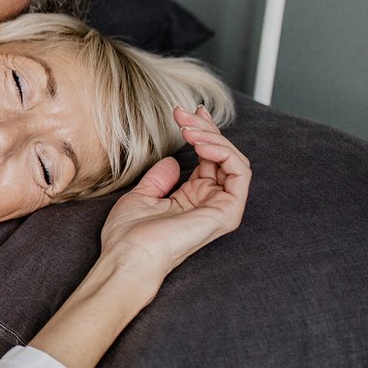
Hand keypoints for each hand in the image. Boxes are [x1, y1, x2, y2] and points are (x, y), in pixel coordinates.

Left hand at [100, 106, 250, 275]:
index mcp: (193, 199)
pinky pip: (239, 172)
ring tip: (188, 128)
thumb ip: (160, 178)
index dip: (200, 132)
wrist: (128, 255)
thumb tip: (175, 161)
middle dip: (205, 128)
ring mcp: (222, 207)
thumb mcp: (142, 196)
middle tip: (184, 113)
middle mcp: (211, 202)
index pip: (208, 159)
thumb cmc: (129, 234)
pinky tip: (200, 143)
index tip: (183, 112)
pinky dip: (223, 152)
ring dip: (212, 137)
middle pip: (222, 155)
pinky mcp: (228, 211)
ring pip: (233, 159)